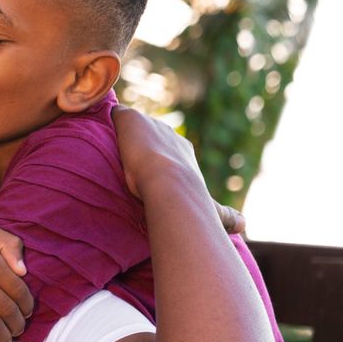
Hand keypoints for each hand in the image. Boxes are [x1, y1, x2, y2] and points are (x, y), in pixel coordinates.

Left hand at [111, 106, 240, 230]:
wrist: (168, 183)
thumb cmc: (189, 200)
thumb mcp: (211, 210)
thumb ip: (227, 216)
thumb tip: (245, 226)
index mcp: (185, 151)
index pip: (168, 148)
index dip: (156, 159)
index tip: (146, 173)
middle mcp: (170, 134)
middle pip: (150, 134)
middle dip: (138, 146)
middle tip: (122, 162)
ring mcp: (150, 125)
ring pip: (132, 125)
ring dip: (121, 135)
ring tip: (105, 148)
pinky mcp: (130, 121)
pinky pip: (116, 115)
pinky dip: (108, 120)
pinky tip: (96, 129)